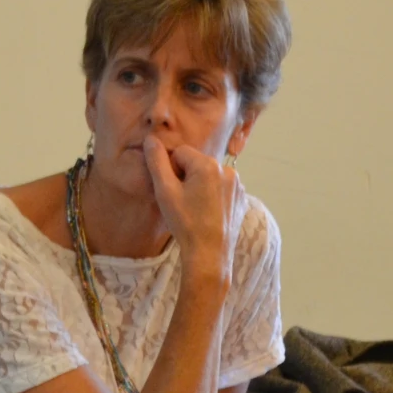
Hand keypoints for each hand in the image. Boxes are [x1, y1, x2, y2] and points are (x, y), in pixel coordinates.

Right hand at [142, 136, 244, 281]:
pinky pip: (222, 188)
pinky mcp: (241, 198)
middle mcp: (227, 170)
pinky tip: (206, 213)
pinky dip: (212, 196)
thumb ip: (157, 162)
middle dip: (186, 177)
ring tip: (195, 209)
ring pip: (209, 176)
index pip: (180, 153)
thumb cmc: (185, 223)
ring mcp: (237, 184)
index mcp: (207, 165)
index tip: (172, 190)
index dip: (171, 170)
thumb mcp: (165, 191)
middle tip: (182, 201)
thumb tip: (150, 139)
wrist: (209, 253)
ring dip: (200, 186)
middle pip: (196, 163)